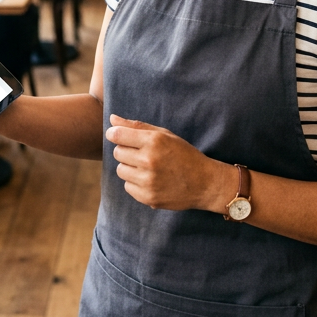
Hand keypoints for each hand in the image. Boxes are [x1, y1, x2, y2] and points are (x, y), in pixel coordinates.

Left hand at [105, 114, 230, 211]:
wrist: (205, 183)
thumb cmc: (184, 154)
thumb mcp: (165, 135)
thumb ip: (137, 126)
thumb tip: (112, 119)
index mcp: (154, 141)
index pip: (117, 135)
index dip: (114, 134)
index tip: (117, 135)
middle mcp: (149, 161)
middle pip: (117, 153)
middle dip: (126, 151)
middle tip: (142, 153)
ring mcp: (148, 181)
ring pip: (120, 170)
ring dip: (130, 168)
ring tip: (147, 167)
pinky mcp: (148, 197)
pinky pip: (128, 187)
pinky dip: (135, 183)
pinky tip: (151, 180)